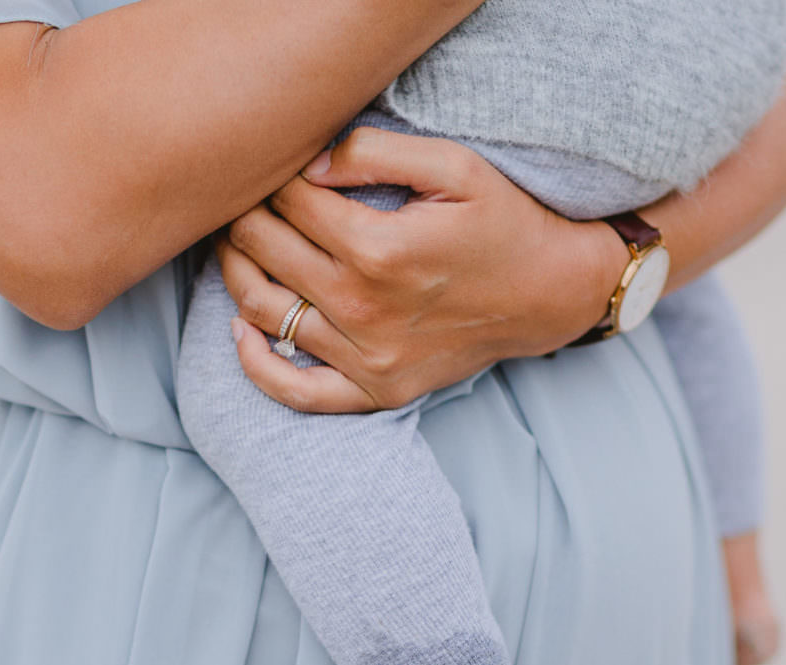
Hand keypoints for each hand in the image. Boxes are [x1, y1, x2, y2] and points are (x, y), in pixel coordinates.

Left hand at [221, 126, 624, 412]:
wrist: (549, 294)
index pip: (290, 202)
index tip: (279, 166)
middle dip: (245, 215)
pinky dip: (256, 366)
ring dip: (236, 272)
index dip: (275, 175)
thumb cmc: (503, 222)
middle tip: (246, 199)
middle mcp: (364, 307)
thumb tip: (307, 163)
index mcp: (379, 249)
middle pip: (265, 251)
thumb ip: (375, 152)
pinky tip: (242, 332)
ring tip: (237, 246)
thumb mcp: (455, 166)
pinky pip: (296, 391)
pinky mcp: (375, 389)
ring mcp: (367, 356)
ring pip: (264, 312)